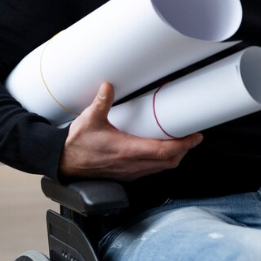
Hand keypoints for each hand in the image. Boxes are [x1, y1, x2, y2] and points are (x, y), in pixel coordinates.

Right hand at [58, 82, 202, 179]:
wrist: (64, 163)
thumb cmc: (77, 144)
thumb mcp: (89, 119)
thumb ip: (102, 101)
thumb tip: (108, 85)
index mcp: (127, 150)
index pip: (164, 151)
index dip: (184, 144)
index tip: (196, 136)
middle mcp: (132, 164)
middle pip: (169, 162)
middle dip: (184, 150)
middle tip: (192, 137)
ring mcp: (130, 172)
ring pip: (161, 168)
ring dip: (174, 157)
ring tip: (180, 143)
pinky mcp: (126, 175)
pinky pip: (151, 171)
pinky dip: (161, 162)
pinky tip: (160, 151)